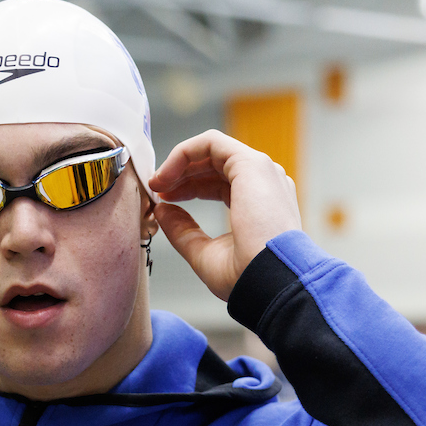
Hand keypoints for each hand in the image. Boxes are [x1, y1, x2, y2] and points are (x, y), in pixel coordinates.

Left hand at [149, 130, 301, 300]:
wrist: (270, 283)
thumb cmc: (245, 277)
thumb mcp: (205, 253)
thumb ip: (183, 230)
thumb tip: (163, 211)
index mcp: (260, 204)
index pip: (219, 184)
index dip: (188, 188)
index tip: (163, 199)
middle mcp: (264, 184)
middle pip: (214, 165)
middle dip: (180, 173)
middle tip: (155, 188)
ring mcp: (261, 172)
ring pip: (212, 149)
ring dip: (179, 162)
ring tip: (157, 182)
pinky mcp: (251, 164)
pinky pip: (211, 143)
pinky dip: (184, 153)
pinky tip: (166, 174)